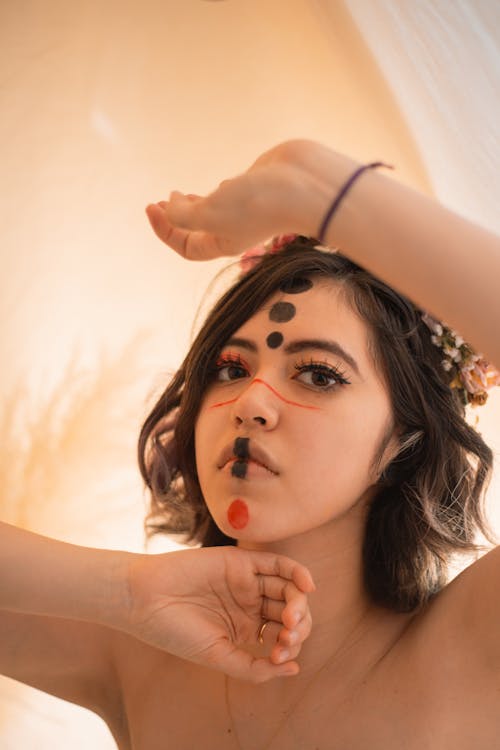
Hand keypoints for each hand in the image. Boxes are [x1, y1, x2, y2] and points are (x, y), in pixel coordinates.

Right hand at [125, 545, 314, 682]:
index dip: (289, 646)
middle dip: (297, 626)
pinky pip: (277, 563)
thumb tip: (294, 669)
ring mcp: (247, 582)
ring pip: (287, 589)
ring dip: (298, 604)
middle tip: (288, 636)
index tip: (278, 655)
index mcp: (246, 627)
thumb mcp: (218, 657)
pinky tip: (307, 586)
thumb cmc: (176, 631)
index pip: (282, 634)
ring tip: (291, 619)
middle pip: (289, 611)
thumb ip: (254, 667)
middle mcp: (250, 603)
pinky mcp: (242, 561)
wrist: (146, 600)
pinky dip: (297, 572)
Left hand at [146, 140, 352, 259]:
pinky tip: (221, 182)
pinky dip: (220, 190)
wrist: (305, 184)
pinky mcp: (256, 185)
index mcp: (221, 242)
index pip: (186, 246)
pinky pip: (232, 192)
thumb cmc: (259, 204)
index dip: (163, 230)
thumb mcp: (210, 213)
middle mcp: (233, 229)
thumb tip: (172, 206)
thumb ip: (184, 215)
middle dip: (174, 218)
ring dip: (193, 204)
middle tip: (159, 203)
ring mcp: (245, 207)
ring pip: (213, 210)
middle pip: (197, 231)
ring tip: (178, 194)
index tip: (152, 205)